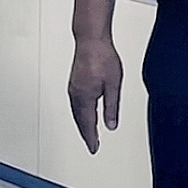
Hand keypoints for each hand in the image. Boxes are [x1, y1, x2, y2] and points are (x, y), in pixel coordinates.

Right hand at [68, 36, 123, 154]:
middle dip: (86, 133)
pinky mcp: (74, 81)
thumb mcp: (113, 85)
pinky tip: (83, 112)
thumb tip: (111, 124)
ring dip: (82, 123)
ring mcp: (73, 88)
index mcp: (85, 98)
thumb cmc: (102, 57)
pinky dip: (79, 112)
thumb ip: (112, 107)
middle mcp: (76, 95)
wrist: (91, 39)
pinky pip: (75, 103)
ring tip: (88, 132)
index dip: (91, 138)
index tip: (93, 148)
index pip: (88, 124)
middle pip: (80, 120)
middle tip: (91, 144)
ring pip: (76, 112)